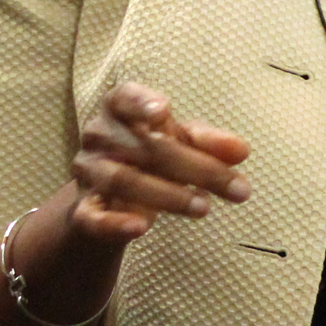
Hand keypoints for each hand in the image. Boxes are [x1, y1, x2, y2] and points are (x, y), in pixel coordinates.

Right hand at [66, 81, 251, 244]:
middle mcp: (98, 135)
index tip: (164, 111)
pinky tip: (141, 228)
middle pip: (144, 147)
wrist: (110, 196)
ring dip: (166, 195)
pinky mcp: (83, 208)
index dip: (142, 103)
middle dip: (194, 167)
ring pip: (122, 180)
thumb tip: (242, 151)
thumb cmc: (151, 155)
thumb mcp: (182, 142)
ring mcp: (88, 171)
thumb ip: (209, 144)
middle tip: (237, 188)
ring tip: (204, 207)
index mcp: (119, 108)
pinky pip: (92, 217)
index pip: (125, 98)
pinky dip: (114, 224)